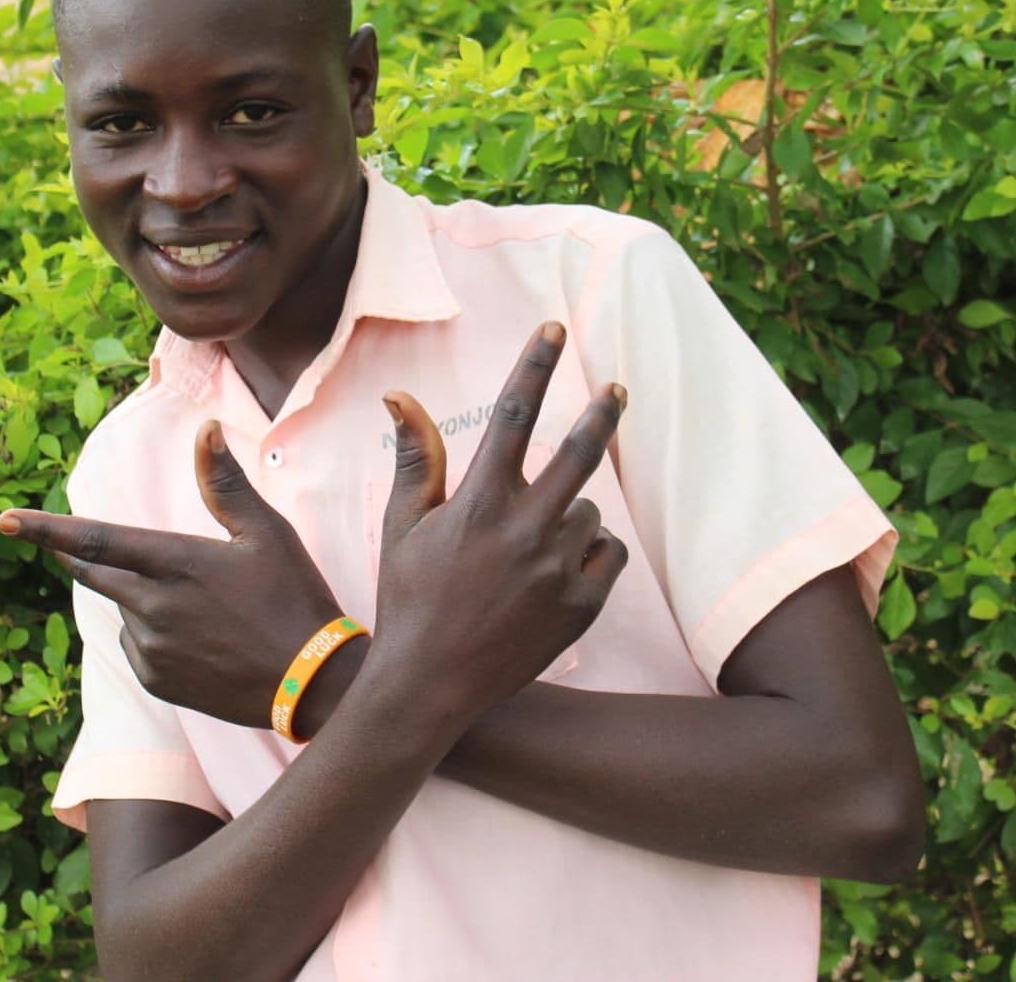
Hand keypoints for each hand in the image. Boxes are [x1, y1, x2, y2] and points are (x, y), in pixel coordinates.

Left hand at [0, 422, 343, 727]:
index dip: (46, 530)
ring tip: (205, 608)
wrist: (312, 683)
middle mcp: (154, 607)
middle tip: (117, 554)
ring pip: (125, 610)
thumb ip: (224, 484)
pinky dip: (155, 635)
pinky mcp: (158, 681)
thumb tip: (205, 430)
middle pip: (97, 574)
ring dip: (143, 599)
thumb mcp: (267, 534)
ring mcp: (152, 649)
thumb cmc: (294, 598)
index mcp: (176, 563)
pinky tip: (201, 639)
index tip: (5, 519)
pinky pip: (138, 648)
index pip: (96, 540)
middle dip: (90, 559)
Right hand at [369, 321, 627, 714]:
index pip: (513, 414)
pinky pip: (605, 554)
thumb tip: (399, 395)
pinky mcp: (582, 606)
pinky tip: (554, 576)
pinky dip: (589, 555)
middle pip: (580, 451)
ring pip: (588, 513)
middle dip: (603, 414)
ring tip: (528, 552)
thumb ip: (416, 458)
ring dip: (568, 515)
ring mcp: (557, 570)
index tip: (554, 327)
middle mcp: (524, 529)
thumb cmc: (408, 599)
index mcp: (478, 502)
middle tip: (616, 389)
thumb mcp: (403, 526)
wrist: (429, 687)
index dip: (535, 364)